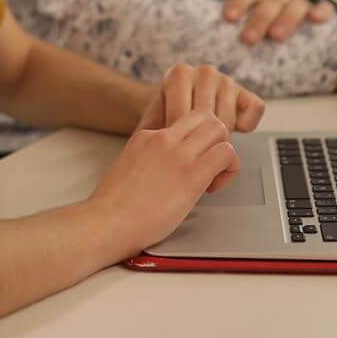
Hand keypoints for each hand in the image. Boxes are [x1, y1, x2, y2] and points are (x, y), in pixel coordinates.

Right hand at [89, 110, 238, 253]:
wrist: (106, 222)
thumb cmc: (113, 207)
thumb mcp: (127, 168)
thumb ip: (147, 161)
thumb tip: (162, 172)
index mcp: (146, 136)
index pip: (183, 122)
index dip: (193, 142)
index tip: (189, 163)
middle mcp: (163, 138)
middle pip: (205, 115)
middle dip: (215, 137)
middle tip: (209, 163)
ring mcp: (178, 154)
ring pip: (220, 129)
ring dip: (224, 150)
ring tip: (213, 175)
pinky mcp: (191, 174)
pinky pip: (227, 154)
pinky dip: (229, 168)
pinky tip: (212, 187)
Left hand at [135, 62, 265, 139]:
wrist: (183, 109)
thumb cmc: (168, 117)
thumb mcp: (154, 121)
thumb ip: (152, 127)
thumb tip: (152, 139)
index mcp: (179, 73)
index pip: (182, 116)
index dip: (179, 139)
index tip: (176, 146)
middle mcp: (205, 72)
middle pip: (208, 120)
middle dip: (200, 141)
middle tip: (193, 148)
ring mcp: (227, 80)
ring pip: (228, 121)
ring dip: (221, 138)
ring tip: (207, 140)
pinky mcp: (247, 93)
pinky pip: (253, 113)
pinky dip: (245, 126)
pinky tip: (231, 129)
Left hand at [222, 0, 332, 45]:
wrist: (310, 36)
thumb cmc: (271, 38)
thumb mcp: (256, 36)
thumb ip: (239, 46)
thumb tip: (218, 71)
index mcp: (260, 1)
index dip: (237, 3)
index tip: (228, 18)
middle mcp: (279, 1)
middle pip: (268, 3)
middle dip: (258, 20)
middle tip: (248, 39)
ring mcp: (301, 6)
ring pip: (295, 5)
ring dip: (285, 18)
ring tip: (276, 37)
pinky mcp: (321, 14)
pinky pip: (323, 10)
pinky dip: (320, 12)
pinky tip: (316, 19)